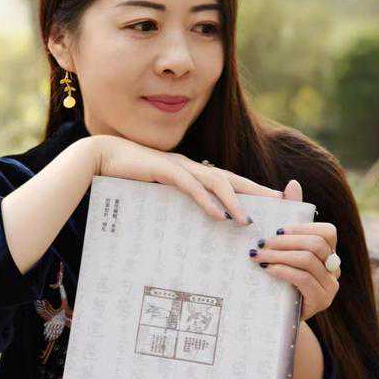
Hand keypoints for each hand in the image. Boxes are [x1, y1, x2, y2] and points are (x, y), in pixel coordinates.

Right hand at [94, 134, 283, 225]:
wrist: (100, 157)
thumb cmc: (126, 176)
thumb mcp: (155, 190)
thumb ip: (172, 200)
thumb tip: (188, 219)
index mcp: (190, 170)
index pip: (226, 180)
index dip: (249, 190)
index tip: (270, 202)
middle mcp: (189, 165)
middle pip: (231, 178)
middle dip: (256, 191)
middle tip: (278, 204)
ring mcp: (178, 166)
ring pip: (216, 181)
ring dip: (234, 201)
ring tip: (247, 221)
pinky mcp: (164, 170)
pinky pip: (191, 187)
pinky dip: (206, 201)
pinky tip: (218, 215)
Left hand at [248, 179, 340, 321]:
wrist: (273, 315)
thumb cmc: (276, 275)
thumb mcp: (280, 247)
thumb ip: (289, 216)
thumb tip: (293, 184)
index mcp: (327, 252)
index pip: (327, 232)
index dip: (303, 227)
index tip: (276, 230)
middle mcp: (334, 268)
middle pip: (316, 244)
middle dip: (285, 241)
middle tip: (259, 243)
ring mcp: (330, 287)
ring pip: (308, 260)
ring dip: (278, 255)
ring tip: (256, 256)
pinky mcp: (320, 302)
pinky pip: (303, 279)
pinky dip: (283, 270)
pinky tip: (267, 269)